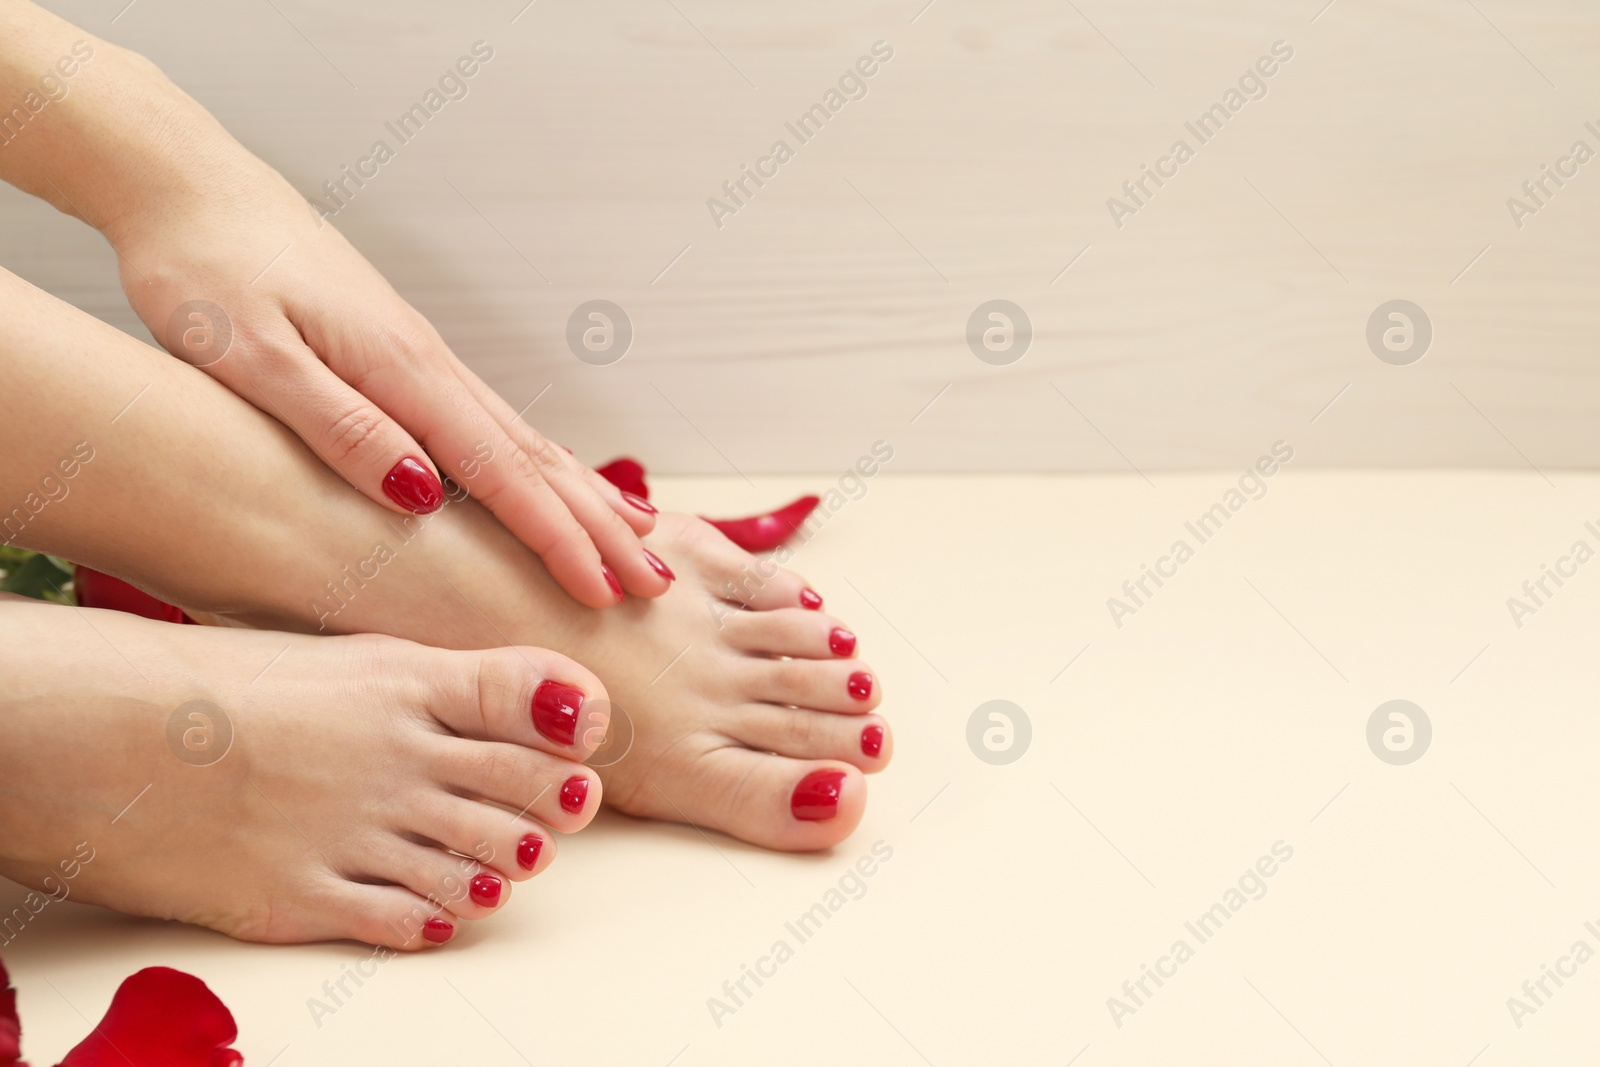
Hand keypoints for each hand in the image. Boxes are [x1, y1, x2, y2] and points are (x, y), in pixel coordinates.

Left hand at [107, 158, 668, 608]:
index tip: (603, 591)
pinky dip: (541, 463)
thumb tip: (423, 495)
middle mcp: (428, 363)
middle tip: (656, 582)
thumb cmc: (205, 271)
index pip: (499, 472)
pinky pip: (493, 423)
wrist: (191, 186)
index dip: (556, 538)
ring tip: (640, 536)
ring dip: (584, 495)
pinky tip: (554, 478)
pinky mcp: (404, 356)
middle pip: (534, 458)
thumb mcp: (251, 357)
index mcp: (399, 369)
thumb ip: (340, 425)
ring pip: (524, 439)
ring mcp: (423, 358)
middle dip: (600, 526)